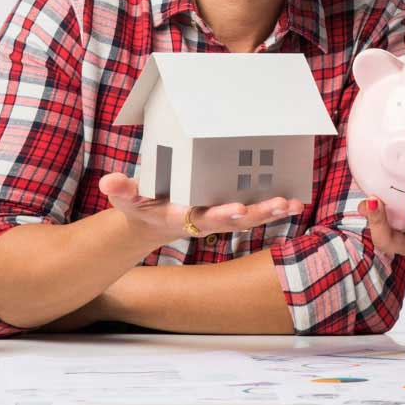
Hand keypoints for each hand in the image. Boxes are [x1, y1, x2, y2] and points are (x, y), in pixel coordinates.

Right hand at [97, 172, 304, 239]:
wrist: (149, 223)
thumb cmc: (140, 206)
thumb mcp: (127, 199)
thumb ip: (121, 190)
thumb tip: (108, 181)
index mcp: (181, 217)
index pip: (201, 217)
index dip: (219, 214)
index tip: (235, 208)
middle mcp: (204, 221)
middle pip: (233, 221)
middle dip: (255, 214)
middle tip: (276, 205)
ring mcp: (218, 218)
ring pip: (248, 219)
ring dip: (270, 212)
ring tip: (292, 203)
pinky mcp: (228, 213)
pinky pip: (254, 212)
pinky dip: (274, 209)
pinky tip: (295, 201)